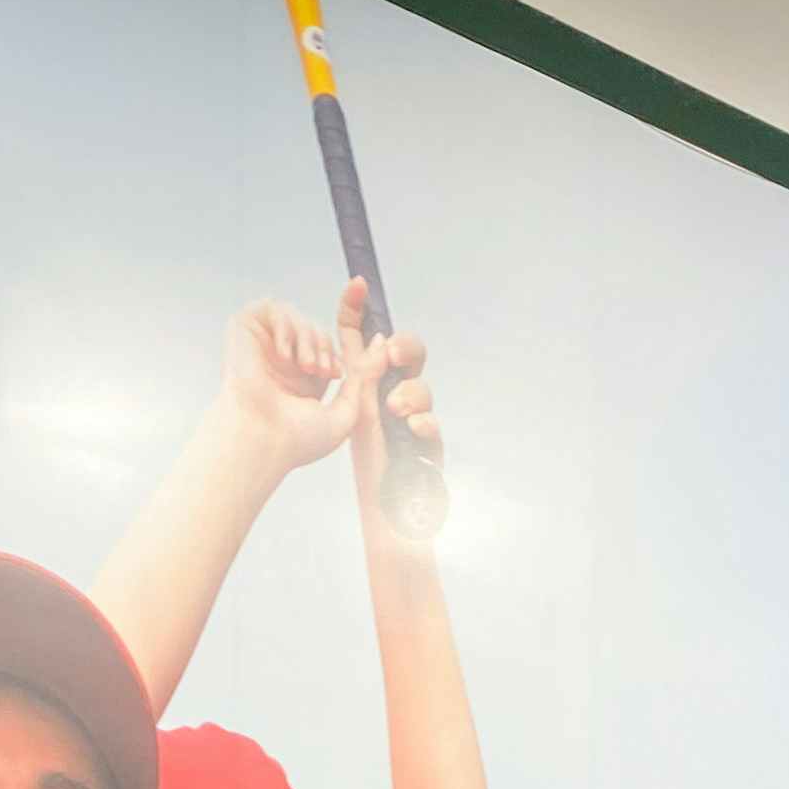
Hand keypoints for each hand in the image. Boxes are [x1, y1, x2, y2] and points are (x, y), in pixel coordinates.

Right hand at [216, 291, 353, 475]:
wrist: (264, 441)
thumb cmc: (297, 439)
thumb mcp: (348, 411)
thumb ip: (366, 376)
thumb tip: (380, 342)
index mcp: (306, 378)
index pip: (326, 338)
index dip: (348, 308)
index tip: (361, 285)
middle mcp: (284, 361)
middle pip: (316, 328)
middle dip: (326, 345)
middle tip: (324, 370)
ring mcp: (263, 345)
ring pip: (297, 318)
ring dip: (309, 338)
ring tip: (306, 366)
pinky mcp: (243, 330)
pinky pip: (272, 308)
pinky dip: (286, 326)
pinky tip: (286, 353)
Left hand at [336, 274, 439, 535]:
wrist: (389, 504)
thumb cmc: (372, 457)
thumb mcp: (355, 407)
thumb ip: (363, 371)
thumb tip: (380, 339)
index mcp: (369, 380)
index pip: (364, 336)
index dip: (358, 308)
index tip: (357, 284)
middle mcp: (395, 391)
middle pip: (410, 352)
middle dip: (406, 346)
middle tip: (394, 354)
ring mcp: (417, 417)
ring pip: (422, 389)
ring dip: (409, 394)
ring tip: (394, 411)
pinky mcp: (431, 444)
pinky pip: (433, 426)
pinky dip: (423, 424)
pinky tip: (413, 429)